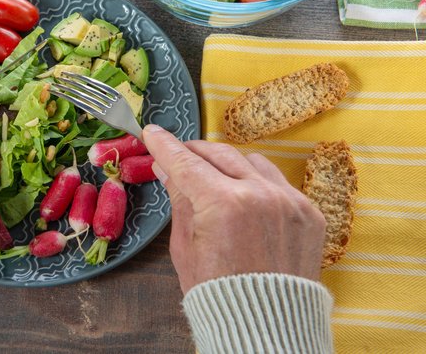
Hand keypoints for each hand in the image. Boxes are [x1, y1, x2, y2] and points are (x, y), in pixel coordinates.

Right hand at [142, 124, 325, 293]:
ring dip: (228, 164)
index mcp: (224, 204)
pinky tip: (244, 195)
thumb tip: (168, 170)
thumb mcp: (185, 247)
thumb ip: (180, 200)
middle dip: (195, 151)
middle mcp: (261, 195)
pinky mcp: (309, 213)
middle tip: (179, 154)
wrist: (266, 329)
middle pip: (220, 154)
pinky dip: (257, 183)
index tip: (152, 133)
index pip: (186, 163)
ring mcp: (290, 202)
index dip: (165, 146)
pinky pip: (279, 182)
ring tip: (212, 175)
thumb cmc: (219, 294)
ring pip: (252, 162)